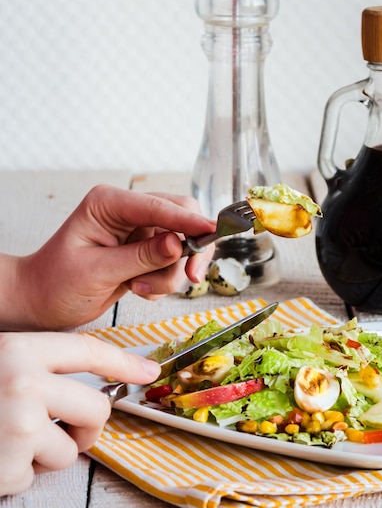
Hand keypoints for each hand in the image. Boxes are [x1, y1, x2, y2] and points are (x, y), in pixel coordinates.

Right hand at [0, 331, 160, 496]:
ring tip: (8, 440)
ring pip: (70, 449)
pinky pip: (34, 477)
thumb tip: (97, 389)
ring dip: (45, 453)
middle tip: (61, 430)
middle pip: (96, 409)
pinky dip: (16, 475)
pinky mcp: (7, 467)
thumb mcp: (0, 363)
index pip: (88, 350)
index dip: (123, 362)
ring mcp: (18, 426)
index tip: (149, 373)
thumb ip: (40, 369)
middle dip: (86, 426)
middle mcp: (24, 383)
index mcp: (20, 350)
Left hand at [4, 185, 216, 329]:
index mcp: (110, 203)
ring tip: (140, 289)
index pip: (160, 206)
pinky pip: (173, 263)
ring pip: (182, 246)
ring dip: (169, 274)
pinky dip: (163, 281)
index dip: (190, 222)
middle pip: (182, 219)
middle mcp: (128, 212)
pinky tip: (138, 289)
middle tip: (192, 276)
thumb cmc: (55, 283)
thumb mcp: (98, 271)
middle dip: (190, 250)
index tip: (214, 233)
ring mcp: (139, 232)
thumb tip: (179, 244)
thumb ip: (141, 257)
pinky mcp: (145, 251)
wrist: (41, 304)